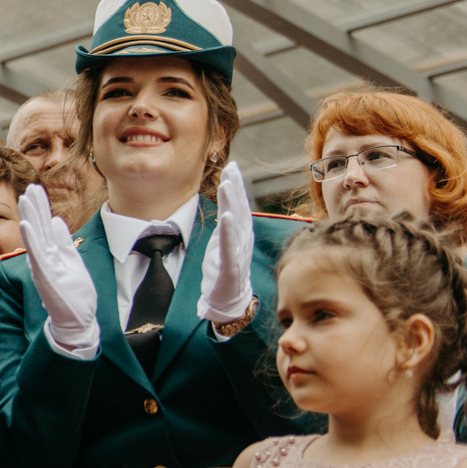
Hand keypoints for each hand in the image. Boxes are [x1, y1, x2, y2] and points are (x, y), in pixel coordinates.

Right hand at [17, 184, 98, 359]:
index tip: (35, 188)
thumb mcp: (72, 262)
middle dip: (34, 206)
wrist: (77, 321)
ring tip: (25, 198)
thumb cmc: (74, 295)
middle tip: (29, 186)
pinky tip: (26, 224)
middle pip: (38, 226)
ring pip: (35, 236)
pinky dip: (31, 238)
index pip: (45, 225)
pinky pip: (37, 253)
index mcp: (50, 254)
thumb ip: (63, 242)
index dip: (41, 207)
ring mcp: (43, 266)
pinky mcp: (45, 276)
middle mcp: (43, 258)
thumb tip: (58, 220)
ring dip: (30, 216)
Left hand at [196, 162, 255, 324]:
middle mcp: (243, 240)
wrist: (228, 301)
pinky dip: (228, 230)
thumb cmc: (225, 270)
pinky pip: (229, 246)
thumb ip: (225, 224)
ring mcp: (238, 252)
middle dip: (235, 187)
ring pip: (236, 223)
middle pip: (240, 209)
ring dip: (232, 203)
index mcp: (240, 233)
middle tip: (231, 167)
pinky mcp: (231, 266)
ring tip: (227, 184)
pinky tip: (225, 216)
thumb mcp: (223, 242)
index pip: (238, 205)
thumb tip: (225, 205)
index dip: (236, 185)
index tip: (231, 166)